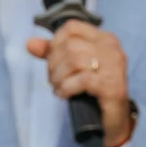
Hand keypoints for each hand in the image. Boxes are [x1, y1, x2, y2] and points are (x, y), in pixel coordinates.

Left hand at [28, 22, 132, 146]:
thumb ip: (54, 53)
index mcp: (104, 39)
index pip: (72, 27)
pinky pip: (82, 79)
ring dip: (59, 77)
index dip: (55, 42)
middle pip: (70, 45)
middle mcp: (112, 49)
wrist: (114, 119)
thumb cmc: (94, 90)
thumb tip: (30, 44)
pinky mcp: (112, 85)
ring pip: (74, 60)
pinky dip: (67, 87)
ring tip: (58, 87)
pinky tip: (65, 94)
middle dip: (54, 64)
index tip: (53, 60)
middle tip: (54, 79)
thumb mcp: (74, 67)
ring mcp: (114, 67)